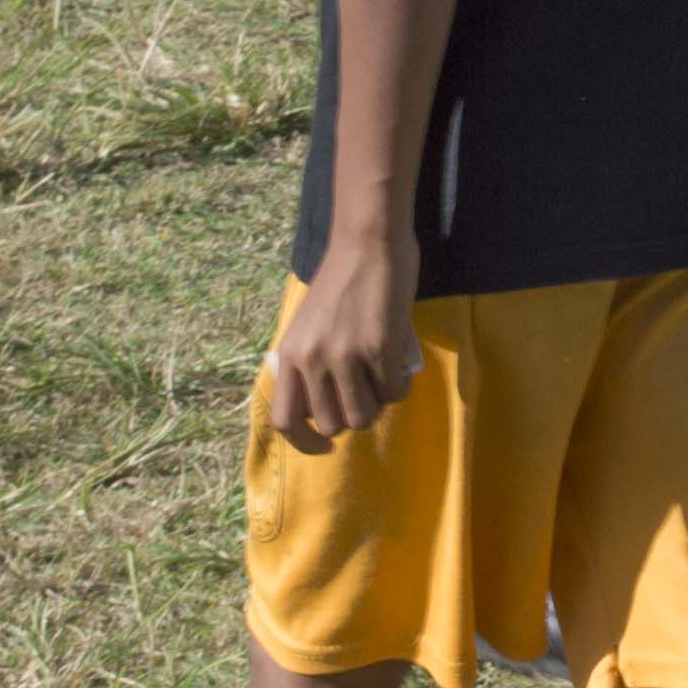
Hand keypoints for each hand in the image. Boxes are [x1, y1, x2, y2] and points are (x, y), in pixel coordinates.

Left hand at [263, 248, 420, 453]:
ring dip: (378, 404)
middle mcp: (313, 360)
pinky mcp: (381, 349)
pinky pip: (394, 393)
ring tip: (383, 378)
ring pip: (364, 416)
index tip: (325, 445)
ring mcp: (347, 356)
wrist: (369, 242)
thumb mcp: (308, 326)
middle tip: (365, 390)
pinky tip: (400, 366)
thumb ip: (310, 364)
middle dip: (353, 415)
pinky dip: (401, 386)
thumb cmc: (341, 281)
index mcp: (290, 355)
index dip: (305, 444)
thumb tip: (326, 406)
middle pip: (333, 425)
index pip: (286, 421)